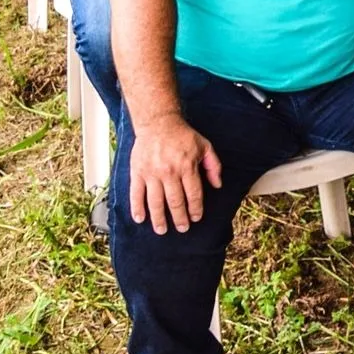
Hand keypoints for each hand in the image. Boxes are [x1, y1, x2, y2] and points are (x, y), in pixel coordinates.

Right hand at [129, 114, 222, 234]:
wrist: (158, 123)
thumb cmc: (182, 135)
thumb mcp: (204, 146)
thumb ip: (213, 166)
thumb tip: (218, 185)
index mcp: (187, 166)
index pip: (193, 194)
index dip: (195, 209)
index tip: (196, 218)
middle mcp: (169, 172)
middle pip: (175, 201)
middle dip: (180, 218)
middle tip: (182, 228)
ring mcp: (151, 173)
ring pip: (156, 202)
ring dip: (159, 219)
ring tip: (162, 230)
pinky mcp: (138, 172)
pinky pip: (136, 194)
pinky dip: (137, 208)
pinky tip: (140, 219)